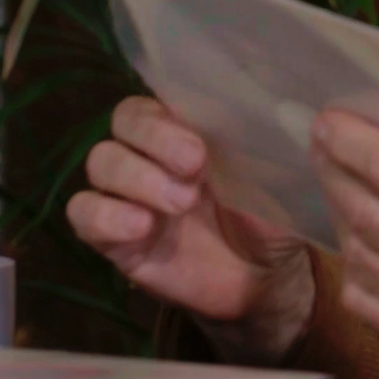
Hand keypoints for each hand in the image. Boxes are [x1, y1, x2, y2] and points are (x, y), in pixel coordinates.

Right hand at [68, 96, 314, 362]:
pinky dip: (107, 215)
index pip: (159, 97)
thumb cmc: (271, 217)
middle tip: (194, 168)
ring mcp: (128, 195)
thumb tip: (294, 111)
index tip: (201, 143)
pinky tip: (142, 228)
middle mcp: (151, 155)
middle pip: (123, 123)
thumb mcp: (278, 177)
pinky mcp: (114, 238)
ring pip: (100, 162)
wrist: (264, 281)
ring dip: (137, 178)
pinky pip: (83, 213)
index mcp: (188, 130)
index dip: (168, 114)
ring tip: (181, 205)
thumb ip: (270, 143)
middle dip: (155, 140)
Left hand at [310, 106, 378, 378]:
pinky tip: (369, 241)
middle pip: (363, 207)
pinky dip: (356, 264)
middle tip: (322, 144)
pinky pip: (364, 297)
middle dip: (335, 169)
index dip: (351, 140)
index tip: (327, 120)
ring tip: (345, 186)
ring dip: (344, 213)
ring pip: (358, 251)